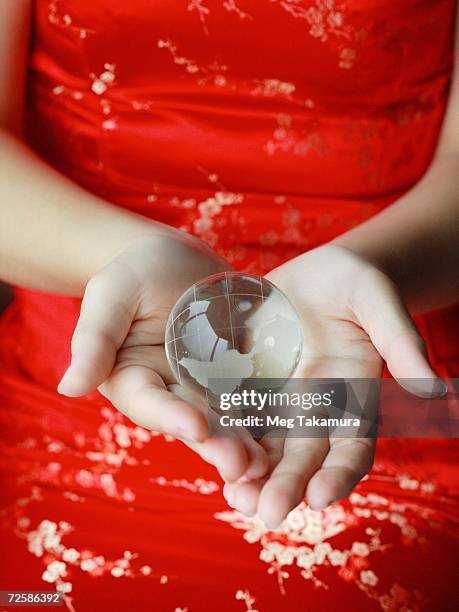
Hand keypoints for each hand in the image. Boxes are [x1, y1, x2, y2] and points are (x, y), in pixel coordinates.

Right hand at [57, 234, 268, 482]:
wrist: (174, 259)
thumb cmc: (135, 271)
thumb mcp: (112, 293)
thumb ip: (94, 338)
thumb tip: (69, 387)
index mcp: (132, 377)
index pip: (150, 402)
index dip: (172, 416)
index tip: (196, 426)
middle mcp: (168, 391)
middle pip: (192, 421)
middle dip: (216, 443)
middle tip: (241, 465)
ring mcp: (204, 386)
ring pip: (225, 420)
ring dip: (244, 444)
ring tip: (267, 465)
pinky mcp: (234, 375)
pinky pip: (251, 399)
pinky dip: (265, 419)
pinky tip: (286, 436)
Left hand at [223, 245, 445, 527]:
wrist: (321, 273)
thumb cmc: (359, 284)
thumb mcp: (379, 303)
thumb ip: (401, 343)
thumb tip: (434, 390)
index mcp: (353, 397)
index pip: (352, 446)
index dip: (340, 473)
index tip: (321, 497)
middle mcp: (316, 407)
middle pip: (303, 455)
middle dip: (288, 485)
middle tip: (268, 514)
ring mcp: (280, 396)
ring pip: (267, 445)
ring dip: (252, 475)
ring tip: (236, 499)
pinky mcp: (249, 380)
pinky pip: (235, 412)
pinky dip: (225, 435)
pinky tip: (209, 453)